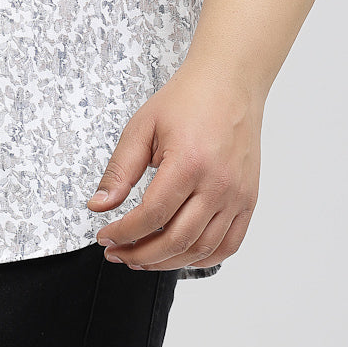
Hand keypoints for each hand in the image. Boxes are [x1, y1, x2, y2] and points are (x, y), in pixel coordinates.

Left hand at [85, 62, 262, 270]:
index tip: (106, 238)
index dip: (124, 233)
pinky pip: (230, 245)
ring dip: (168, 262)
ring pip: (202, 250)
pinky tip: (180, 255)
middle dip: (141, 254)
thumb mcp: (142, 127)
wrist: (229, 83)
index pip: (152, 215)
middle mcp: (218, 184)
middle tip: (118, 253)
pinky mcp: (249, 200)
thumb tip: (98, 205)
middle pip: (177, 240)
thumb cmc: (187, 100)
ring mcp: (237, 195)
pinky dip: (203, 258)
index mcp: (188, 163)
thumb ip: (120, 170)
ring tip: (142, 257)